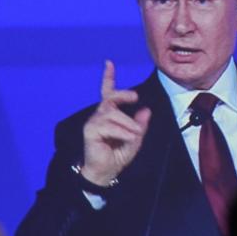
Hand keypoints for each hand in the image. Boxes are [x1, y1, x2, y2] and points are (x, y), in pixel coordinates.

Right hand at [81, 60, 151, 185]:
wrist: (106, 172)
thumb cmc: (117, 155)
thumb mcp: (134, 139)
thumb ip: (140, 125)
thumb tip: (146, 110)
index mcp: (109, 115)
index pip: (107, 92)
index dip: (108, 77)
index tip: (109, 63)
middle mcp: (99, 116)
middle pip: (109, 98)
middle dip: (122, 94)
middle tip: (135, 97)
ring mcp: (93, 123)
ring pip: (111, 113)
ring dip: (127, 123)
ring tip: (135, 135)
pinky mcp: (90, 131)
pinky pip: (107, 125)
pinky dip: (120, 131)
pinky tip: (128, 137)